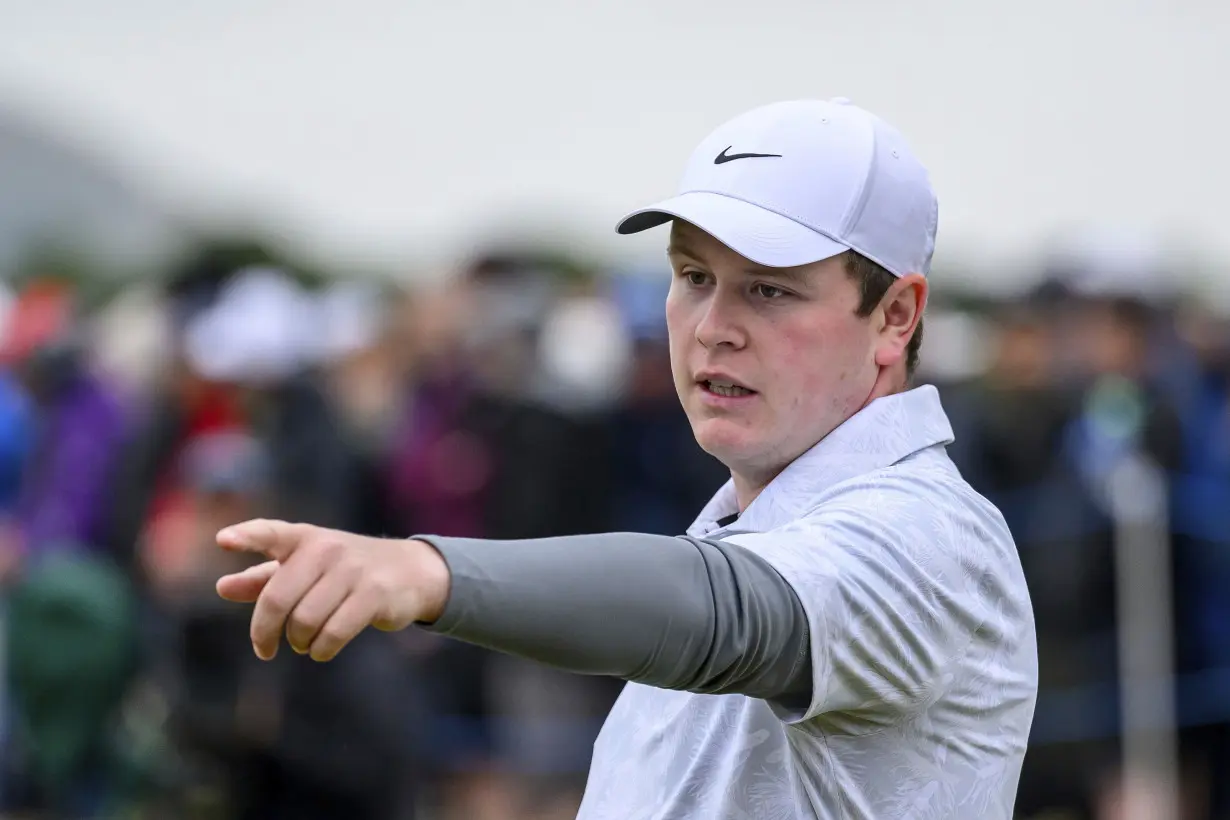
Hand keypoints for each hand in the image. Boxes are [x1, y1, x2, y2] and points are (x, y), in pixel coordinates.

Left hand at [215, 519, 450, 661]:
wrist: (410, 571)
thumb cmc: (345, 571)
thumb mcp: (306, 568)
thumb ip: (264, 577)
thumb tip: (223, 588)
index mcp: (304, 538)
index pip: (271, 532)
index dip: (247, 536)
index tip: (222, 541)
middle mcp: (326, 549)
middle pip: (277, 599)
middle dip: (264, 632)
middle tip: (265, 649)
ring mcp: (352, 570)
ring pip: (304, 621)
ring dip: (299, 642)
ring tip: (304, 644)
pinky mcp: (374, 594)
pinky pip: (333, 633)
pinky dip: (321, 650)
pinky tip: (321, 650)